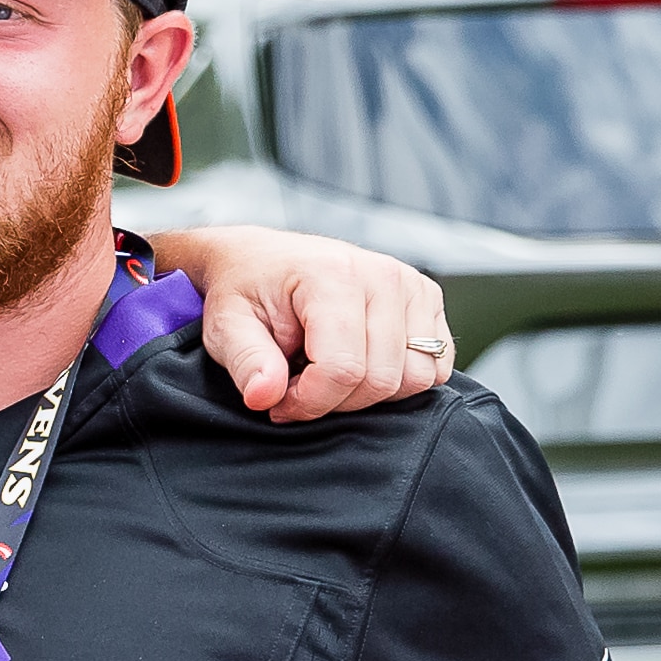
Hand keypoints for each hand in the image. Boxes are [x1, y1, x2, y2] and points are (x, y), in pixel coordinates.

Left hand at [160, 226, 454, 420]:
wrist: (261, 259)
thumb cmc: (245, 291)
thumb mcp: (225, 327)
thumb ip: (246, 362)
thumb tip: (265, 397)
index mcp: (333, 276)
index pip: (343, 369)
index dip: (308, 402)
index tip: (278, 400)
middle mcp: (383, 275)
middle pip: (383, 379)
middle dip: (336, 401)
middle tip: (299, 388)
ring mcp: (412, 286)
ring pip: (415, 377)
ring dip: (368, 393)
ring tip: (326, 373)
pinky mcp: (427, 300)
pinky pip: (435, 366)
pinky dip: (399, 379)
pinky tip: (358, 363)